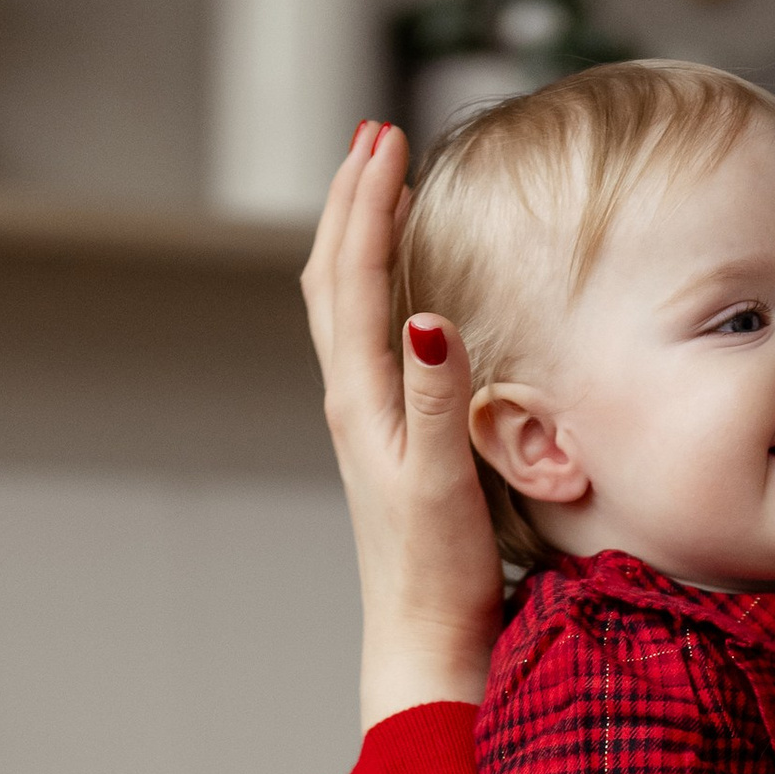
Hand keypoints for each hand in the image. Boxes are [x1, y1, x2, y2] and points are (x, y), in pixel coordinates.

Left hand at [299, 120, 504, 731]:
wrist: (423, 639)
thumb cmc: (438, 571)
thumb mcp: (443, 480)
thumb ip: (436, 394)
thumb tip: (423, 315)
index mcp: (361, 398)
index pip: (356, 275)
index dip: (369, 201)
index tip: (390, 137)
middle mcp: (350, 400)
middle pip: (332, 274)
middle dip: (351, 198)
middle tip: (376, 134)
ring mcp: (361, 418)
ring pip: (341, 302)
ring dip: (355, 235)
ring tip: (378, 184)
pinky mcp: (381, 437)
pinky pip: (362, 336)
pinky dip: (372, 283)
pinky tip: (395, 283)